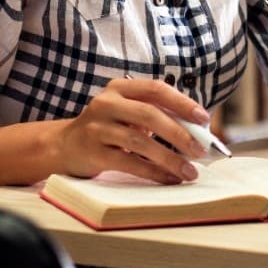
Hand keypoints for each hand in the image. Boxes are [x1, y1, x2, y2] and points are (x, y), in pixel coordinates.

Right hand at [55, 78, 209, 183]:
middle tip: (200, 149)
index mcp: (120, 88)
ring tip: (189, 171)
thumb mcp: (126, 113)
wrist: (63, 146)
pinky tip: (169, 179)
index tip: (204, 119)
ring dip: (169, 158)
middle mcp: (106, 103)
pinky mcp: (93, 152)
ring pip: (140, 141)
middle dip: (180, 133)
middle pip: (150, 114)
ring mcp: (97, 127)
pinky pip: (129, 162)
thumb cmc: (106, 128)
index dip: (182, 103)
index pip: (156, 89)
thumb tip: (197, 132)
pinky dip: (153, 172)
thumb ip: (155, 115)